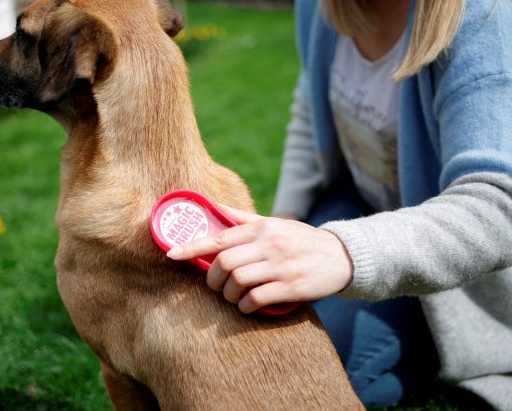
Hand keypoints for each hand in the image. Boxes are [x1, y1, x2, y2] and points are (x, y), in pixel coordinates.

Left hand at [165, 204, 354, 312]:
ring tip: (234, 296)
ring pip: (238, 282)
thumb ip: (242, 218)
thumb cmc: (299, 240)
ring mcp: (281, 266)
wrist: (341, 257)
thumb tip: (212, 204)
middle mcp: (269, 244)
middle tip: (215, 285)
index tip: (171, 255)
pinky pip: (256, 299)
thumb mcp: (273, 223)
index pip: (219, 237)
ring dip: (229, 294)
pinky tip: (248, 305)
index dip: (192, 247)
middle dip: (212, 278)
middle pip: (225, 263)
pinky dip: (245, 306)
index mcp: (261, 228)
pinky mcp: (291, 287)